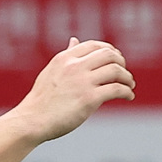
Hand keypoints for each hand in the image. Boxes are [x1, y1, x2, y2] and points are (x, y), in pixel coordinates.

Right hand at [12, 38, 134, 142]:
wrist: (32, 121)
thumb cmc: (41, 100)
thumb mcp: (52, 70)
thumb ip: (66, 56)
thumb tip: (74, 40)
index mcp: (65, 58)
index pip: (95, 45)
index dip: (111, 51)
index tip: (117, 60)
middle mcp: (75, 66)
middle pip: (109, 54)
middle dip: (122, 62)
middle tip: (125, 74)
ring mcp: (82, 82)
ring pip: (116, 70)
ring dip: (127, 77)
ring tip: (129, 85)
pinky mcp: (89, 99)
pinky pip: (116, 89)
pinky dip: (127, 92)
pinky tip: (129, 96)